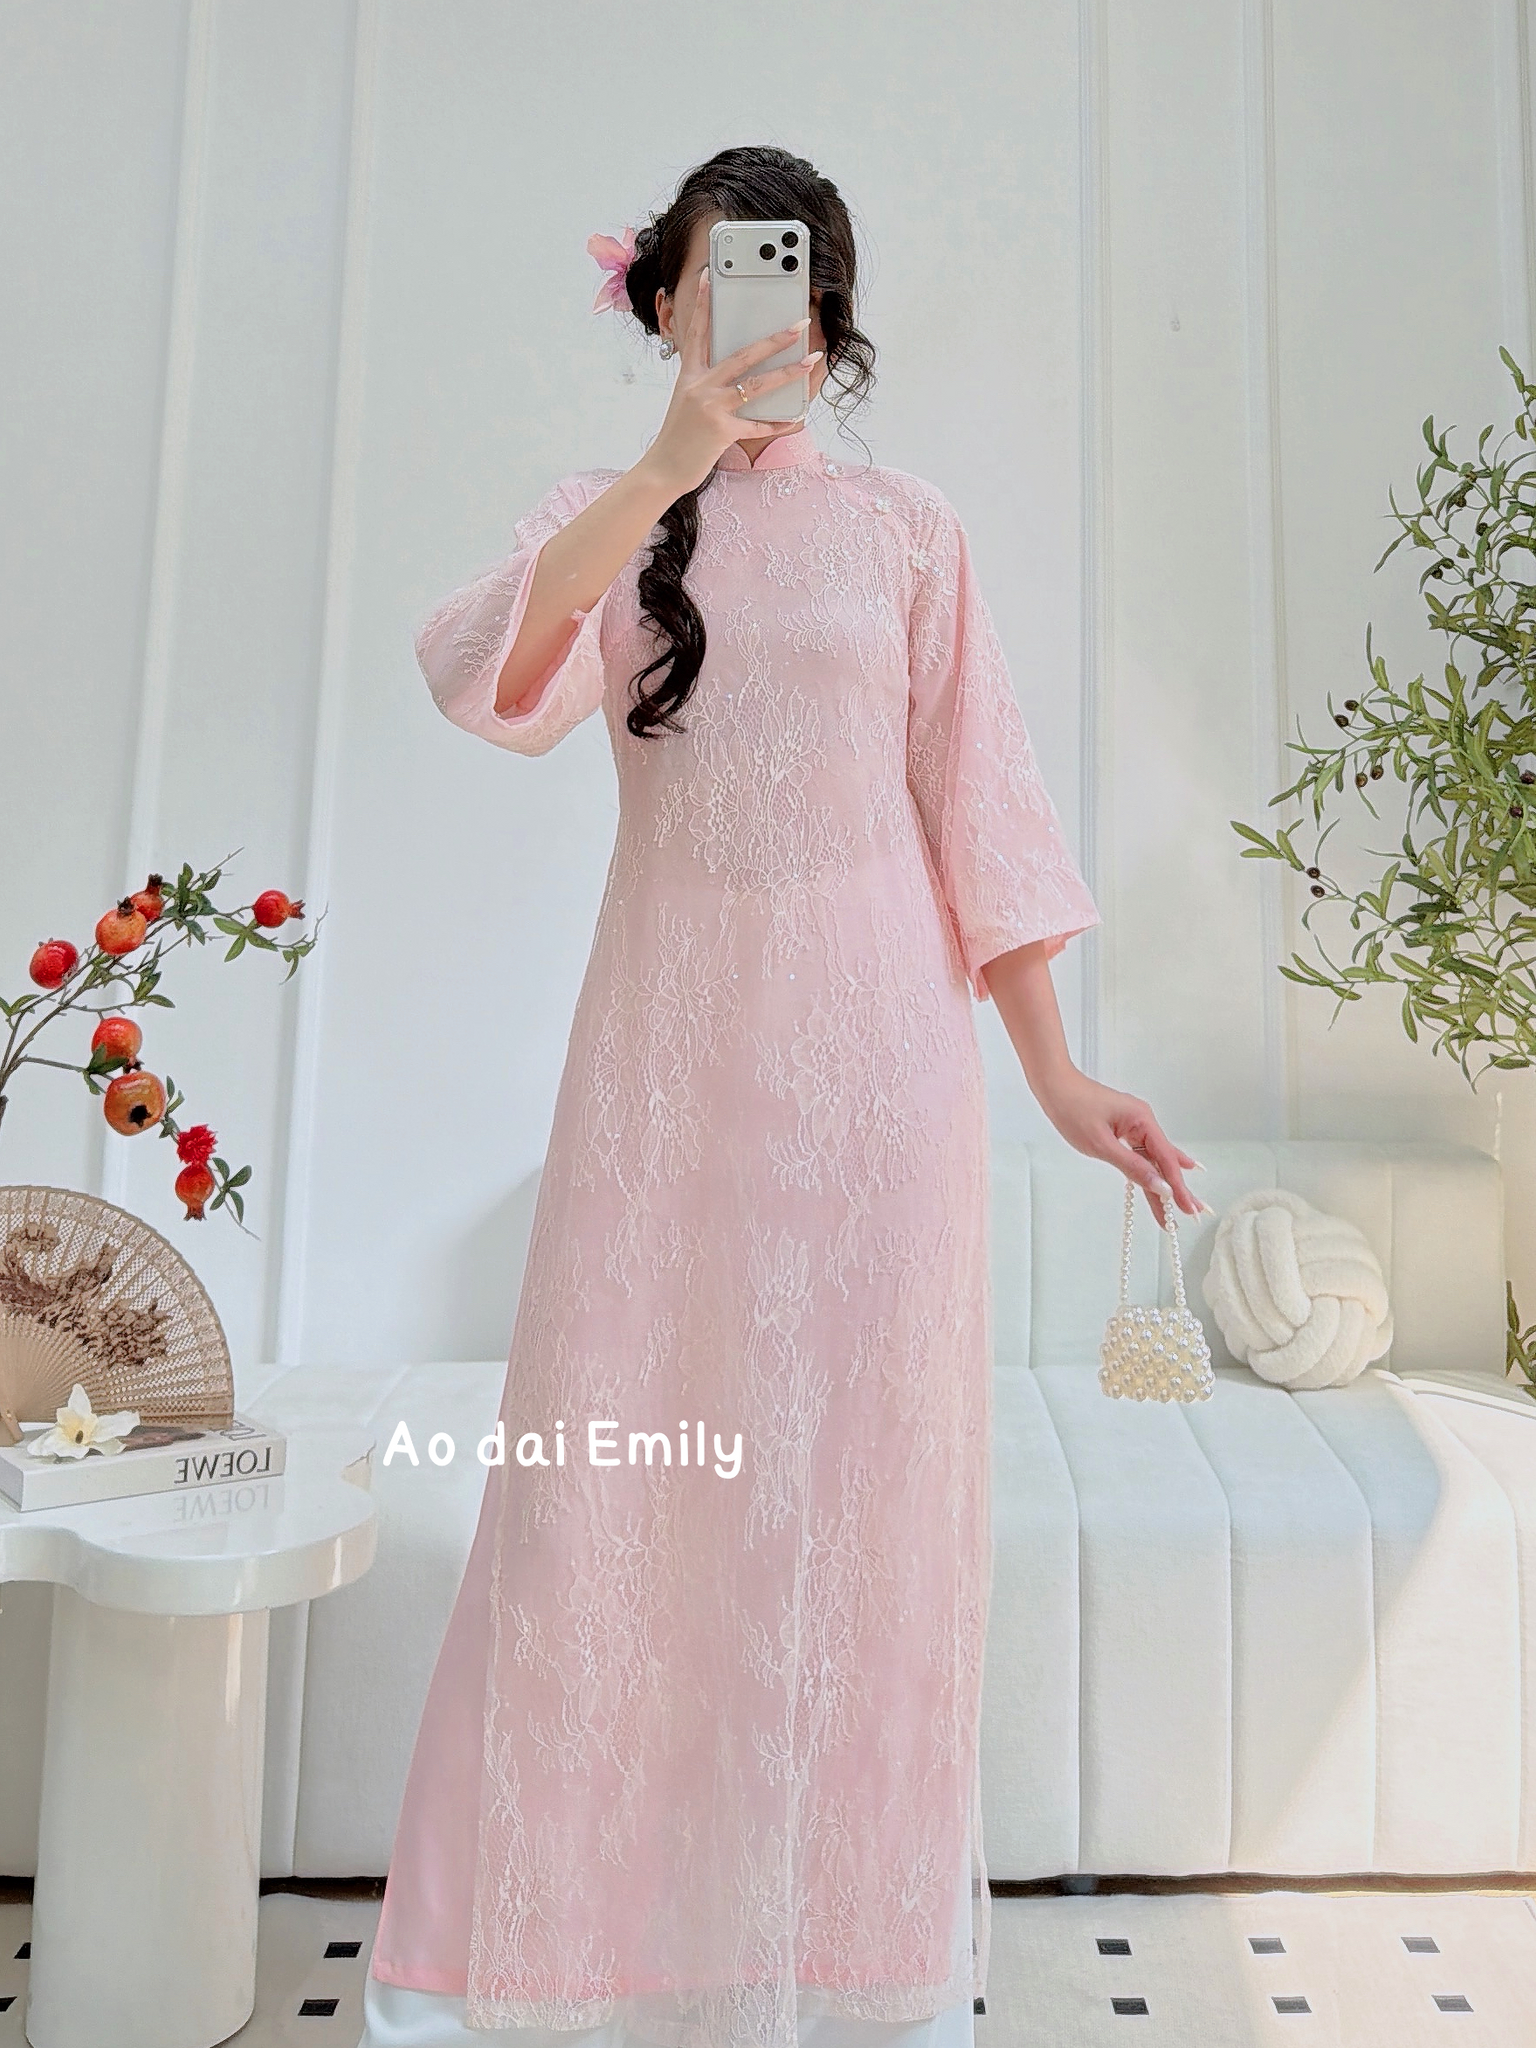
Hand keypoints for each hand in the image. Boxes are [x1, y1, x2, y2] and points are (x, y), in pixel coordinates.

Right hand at [642, 264, 821, 497]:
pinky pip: (757, 425)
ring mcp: (711, 408)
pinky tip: (794, 417)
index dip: (704, 302)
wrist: (663, 469)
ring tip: (810, 360)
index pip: (697, 331)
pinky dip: (777, 422)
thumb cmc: (678, 436)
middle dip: (774, 338)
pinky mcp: (721, 431)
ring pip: (756, 385)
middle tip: (798, 325)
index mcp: (690, 375)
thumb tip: (741, 372)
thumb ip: (708, 383)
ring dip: (788, 372)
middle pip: (742, 355)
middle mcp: (700, 386)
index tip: (709, 275)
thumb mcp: (688, 401)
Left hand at [1033, 1067, 1207, 1225]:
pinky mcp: (1123, 1129)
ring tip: (1178, 1208)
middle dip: (1176, 1188)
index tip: (1187, 1208)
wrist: (1054, 1086)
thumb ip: (1132, 1167)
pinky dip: (1150, 1170)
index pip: (1165, 1159)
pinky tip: (1167, 1178)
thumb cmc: (1073, 1109)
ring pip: (1152, 1160)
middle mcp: (1143, 1121)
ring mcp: (1134, 1125)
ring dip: (1162, 1183)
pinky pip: (1141, 1154)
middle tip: (1192, 1213)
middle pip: (1163, 1161)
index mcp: (1142, 1120)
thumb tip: (1159, 1186)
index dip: (1177, 1186)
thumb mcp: (1102, 1144)